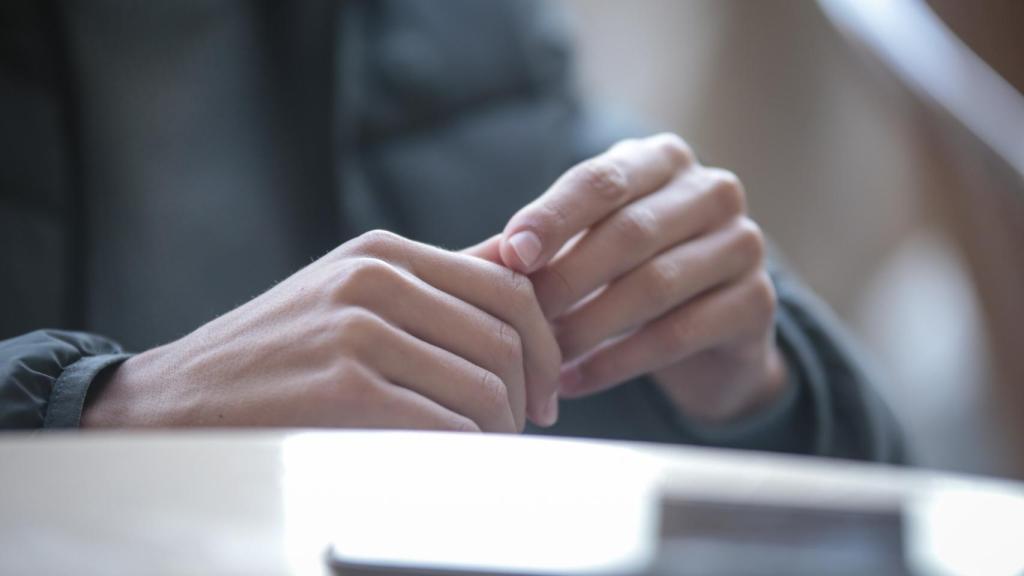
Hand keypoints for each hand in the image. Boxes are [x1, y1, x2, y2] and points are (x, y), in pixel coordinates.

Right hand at [82, 230, 560, 431]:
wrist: (177, 399)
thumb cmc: (278, 354)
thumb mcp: (351, 293)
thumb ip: (435, 283)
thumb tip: (520, 268)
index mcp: (383, 253)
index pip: (508, 288)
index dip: (544, 345)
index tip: (546, 390)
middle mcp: (374, 281)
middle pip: (505, 340)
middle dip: (530, 395)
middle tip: (524, 428)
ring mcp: (357, 333)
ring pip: (483, 388)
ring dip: (501, 431)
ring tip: (485, 450)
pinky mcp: (344, 392)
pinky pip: (445, 428)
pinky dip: (465, 453)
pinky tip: (453, 463)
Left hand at [498, 134, 786, 422]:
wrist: (709, 331)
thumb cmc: (628, 271)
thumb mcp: (585, 246)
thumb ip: (539, 247)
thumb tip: (474, 261)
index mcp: (663, 159)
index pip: (602, 179)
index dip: (552, 216)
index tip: (510, 254)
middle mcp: (712, 191)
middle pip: (630, 233)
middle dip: (567, 279)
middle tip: (520, 318)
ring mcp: (744, 244)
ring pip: (655, 285)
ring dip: (589, 326)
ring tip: (543, 358)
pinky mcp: (757, 303)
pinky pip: (678, 334)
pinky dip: (617, 363)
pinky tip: (575, 382)